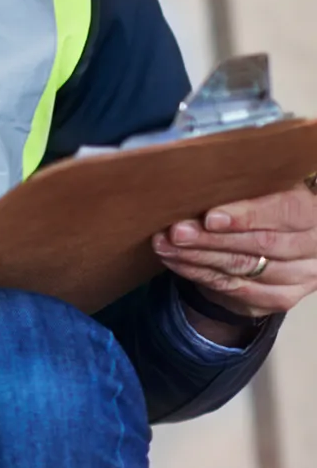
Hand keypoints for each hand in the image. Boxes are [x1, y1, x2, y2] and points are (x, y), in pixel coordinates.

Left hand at [152, 183, 316, 318]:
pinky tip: (176, 262)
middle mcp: (313, 246)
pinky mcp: (281, 298)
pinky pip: (235, 289)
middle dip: (212, 238)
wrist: (273, 246)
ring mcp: (301, 277)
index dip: (248, 215)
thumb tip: (200, 169)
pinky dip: (200, 275)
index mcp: (311, 210)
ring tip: (165, 245)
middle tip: (176, 231)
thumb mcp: (262, 188)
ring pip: (244, 269)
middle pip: (261, 244)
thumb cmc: (261, 204)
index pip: (286, 211)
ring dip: (198, 257)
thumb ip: (245, 184)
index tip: (210, 217)